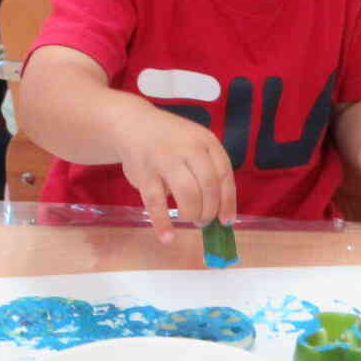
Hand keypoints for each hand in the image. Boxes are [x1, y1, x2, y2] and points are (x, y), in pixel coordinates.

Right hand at [116, 109, 236, 246]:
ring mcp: (166, 159)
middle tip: (203, 221)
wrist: (132, 124)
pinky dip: (163, 223)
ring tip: (190, 219)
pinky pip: (156, 202)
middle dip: (209, 210)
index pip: (224, 175)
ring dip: (192, 214)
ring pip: (188, 194)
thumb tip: (219, 210)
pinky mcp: (145, 172)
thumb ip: (208, 169)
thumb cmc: (169, 141)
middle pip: (208, 186)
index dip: (228, 201)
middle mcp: (188, 148)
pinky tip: (168, 237)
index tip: (226, 221)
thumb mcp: (194, 144)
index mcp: (206, 141)